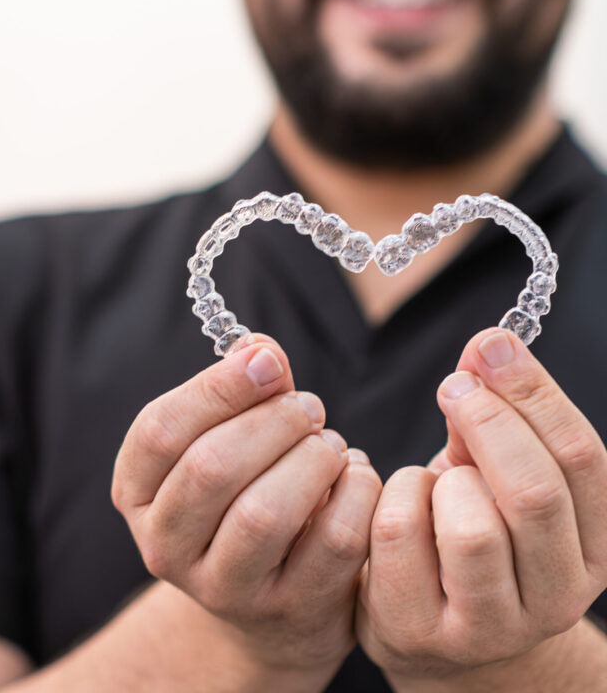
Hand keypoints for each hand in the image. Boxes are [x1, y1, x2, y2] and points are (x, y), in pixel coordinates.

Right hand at [111, 336, 381, 679]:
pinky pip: (333, 541)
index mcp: (137, 493)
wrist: (270, 595)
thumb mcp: (230, 440)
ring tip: (330, 444)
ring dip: (311, 459)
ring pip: (265, 513)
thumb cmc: (246, 492)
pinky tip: (353, 477)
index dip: (217, 387)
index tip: (268, 360)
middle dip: (273, 422)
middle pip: (211, 468)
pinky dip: (355, 492)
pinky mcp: (288, 609)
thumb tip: (260, 350)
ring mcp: (223, 588)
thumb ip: (244, 391)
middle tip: (309, 406)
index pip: (159, 432)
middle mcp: (165, 547)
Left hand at [355, 328, 606, 683]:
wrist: (435, 629)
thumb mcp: (491, 477)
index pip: (581, 458)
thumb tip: (489, 344)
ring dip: (439, 478)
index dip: (534, 392)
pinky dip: (390, 498)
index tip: (492, 345)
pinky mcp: (420, 632)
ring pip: (470, 528)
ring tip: (430, 480)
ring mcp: (490, 626)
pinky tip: (393, 505)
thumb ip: (494, 417)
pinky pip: (398, 536)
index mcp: (592, 547)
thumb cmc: (467, 532)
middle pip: (534, 493)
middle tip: (454, 386)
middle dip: (489, 421)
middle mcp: (557, 597)